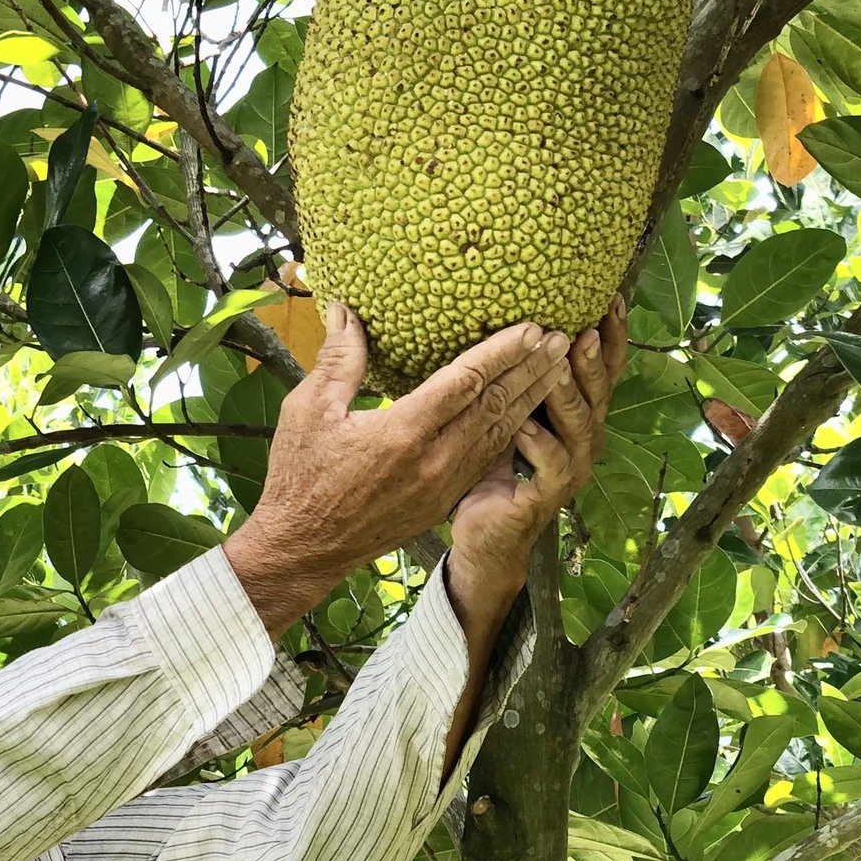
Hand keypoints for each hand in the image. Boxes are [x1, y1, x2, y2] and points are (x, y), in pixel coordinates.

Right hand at [224, 300, 572, 635]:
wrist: (303, 549)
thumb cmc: (299, 477)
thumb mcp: (308, 411)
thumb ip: (337, 360)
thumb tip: (347, 311)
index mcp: (401, 433)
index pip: (465, 383)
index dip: (501, 352)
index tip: (530, 327)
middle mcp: (431, 461)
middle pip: (495, 407)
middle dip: (531, 370)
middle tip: (561, 339)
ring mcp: (441, 486)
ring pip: (499, 435)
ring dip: (530, 400)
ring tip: (557, 369)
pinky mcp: (441, 503)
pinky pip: (486, 460)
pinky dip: (511, 432)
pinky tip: (525, 414)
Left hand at [448, 294, 630, 594]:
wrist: (484, 532)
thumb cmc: (492, 463)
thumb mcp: (504, 411)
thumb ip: (513, 375)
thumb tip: (505, 320)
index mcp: (574, 412)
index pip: (600, 367)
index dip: (611, 335)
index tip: (610, 298)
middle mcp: (582, 437)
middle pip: (598, 391)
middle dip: (594, 359)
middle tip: (586, 330)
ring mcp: (570, 467)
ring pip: (580, 425)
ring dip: (568, 394)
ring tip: (556, 367)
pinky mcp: (547, 494)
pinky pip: (551, 465)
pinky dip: (539, 444)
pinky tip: (524, 426)